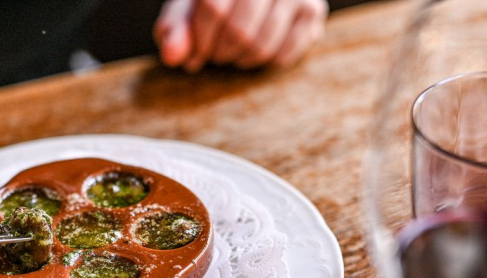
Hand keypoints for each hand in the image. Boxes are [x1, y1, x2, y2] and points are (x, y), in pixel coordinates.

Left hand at [154, 0, 327, 71]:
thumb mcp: (189, 5)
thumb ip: (176, 27)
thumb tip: (172, 57)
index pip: (213, 7)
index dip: (199, 40)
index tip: (193, 57)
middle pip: (239, 30)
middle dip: (220, 53)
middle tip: (214, 54)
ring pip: (262, 45)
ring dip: (240, 60)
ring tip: (231, 53)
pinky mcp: (314, 10)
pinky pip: (285, 53)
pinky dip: (265, 61)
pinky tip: (254, 51)